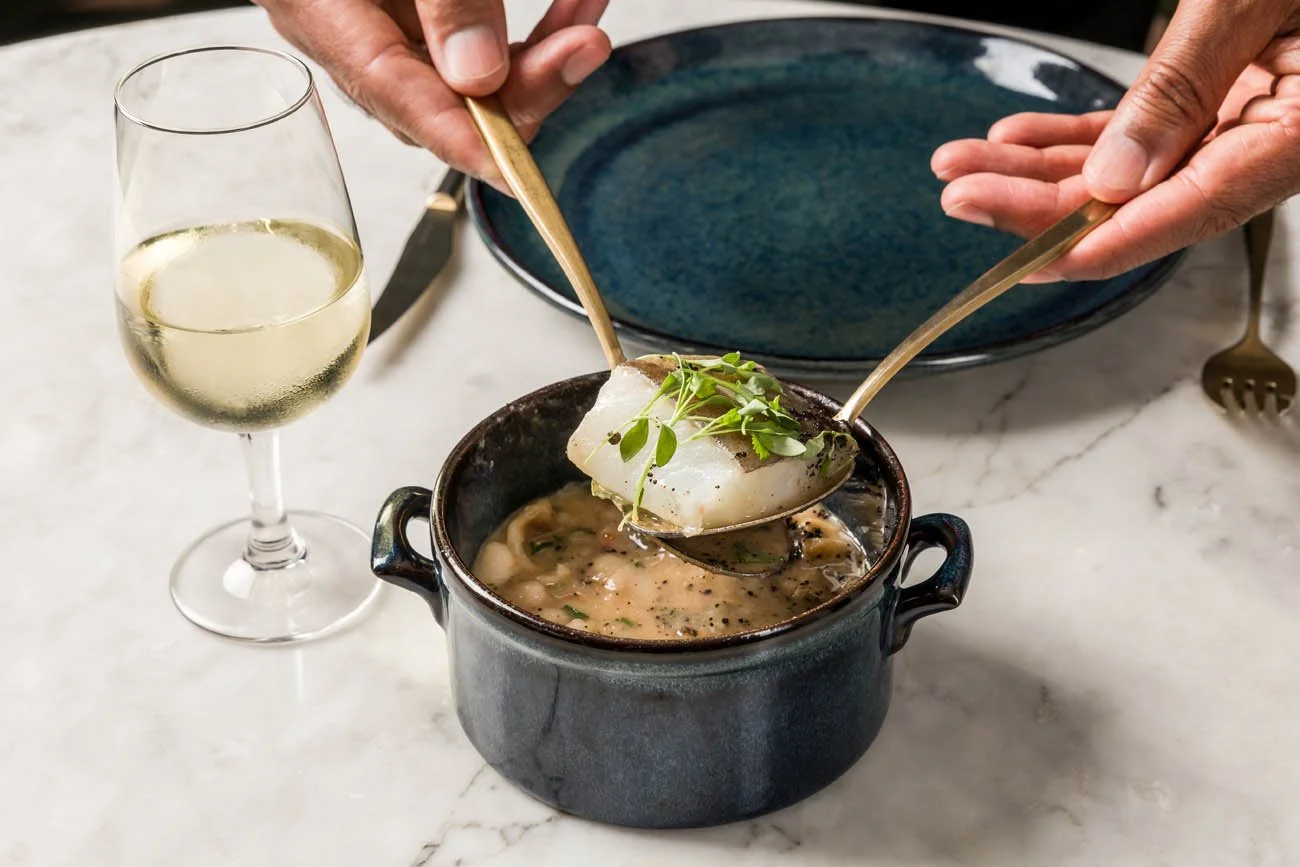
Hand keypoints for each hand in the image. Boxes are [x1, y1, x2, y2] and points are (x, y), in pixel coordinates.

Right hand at [254, 0, 612, 189]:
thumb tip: (477, 76)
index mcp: (316, 4)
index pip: (393, 95)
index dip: (460, 142)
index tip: (518, 171)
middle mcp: (343, 24)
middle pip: (437, 96)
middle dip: (522, 86)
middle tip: (584, 51)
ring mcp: (379, 16)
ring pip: (467, 73)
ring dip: (539, 55)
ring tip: (590, 21)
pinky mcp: (414, 7)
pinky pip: (475, 37)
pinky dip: (531, 30)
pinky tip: (576, 5)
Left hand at [931, 0, 1299, 280]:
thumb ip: (1188, 83)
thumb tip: (1118, 178)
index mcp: (1299, 133)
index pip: (1187, 214)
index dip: (1100, 245)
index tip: (1026, 261)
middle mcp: (1267, 138)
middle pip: (1139, 200)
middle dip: (1040, 204)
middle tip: (961, 195)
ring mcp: (1240, 117)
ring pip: (1124, 167)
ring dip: (1037, 169)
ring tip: (962, 164)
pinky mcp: (1219, 90)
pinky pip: (1136, 130)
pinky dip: (1072, 135)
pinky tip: (1015, 136)